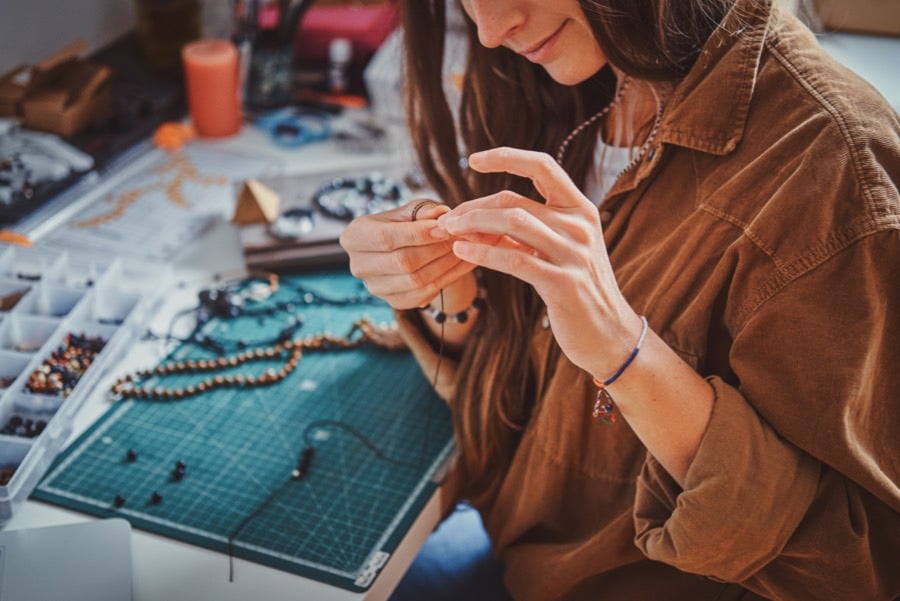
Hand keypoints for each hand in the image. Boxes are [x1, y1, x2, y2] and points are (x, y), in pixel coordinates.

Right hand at [339, 199, 475, 309]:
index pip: (386, 238)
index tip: (446, 227)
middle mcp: (358, 266)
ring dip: (445, 264)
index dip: (418, 234)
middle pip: (402, 261)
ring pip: (415, 280)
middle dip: (436, 249)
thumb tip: (441, 215)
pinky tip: (463, 264)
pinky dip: (447, 278)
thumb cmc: (404, 224)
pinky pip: (423, 294)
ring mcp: (375, 287)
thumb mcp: (410, 211)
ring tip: (465, 248)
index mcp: (353, 237)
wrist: (403, 249)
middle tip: (461, 237)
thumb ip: (423, 211)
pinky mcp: (393, 302)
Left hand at [437, 147, 640, 376]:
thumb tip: (482, 215)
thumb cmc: (578, 290)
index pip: (543, 166)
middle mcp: (580, 225)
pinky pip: (513, 260)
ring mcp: (573, 253)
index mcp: (581, 209)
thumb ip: (532, 228)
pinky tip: (462, 252)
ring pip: (512, 222)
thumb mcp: (561, 249)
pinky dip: (482, 253)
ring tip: (449, 232)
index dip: (506, 157)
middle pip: (514, 201)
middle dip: (473, 207)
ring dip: (473, 225)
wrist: (609, 334)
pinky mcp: (562, 283)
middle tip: (448, 220)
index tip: (473, 159)